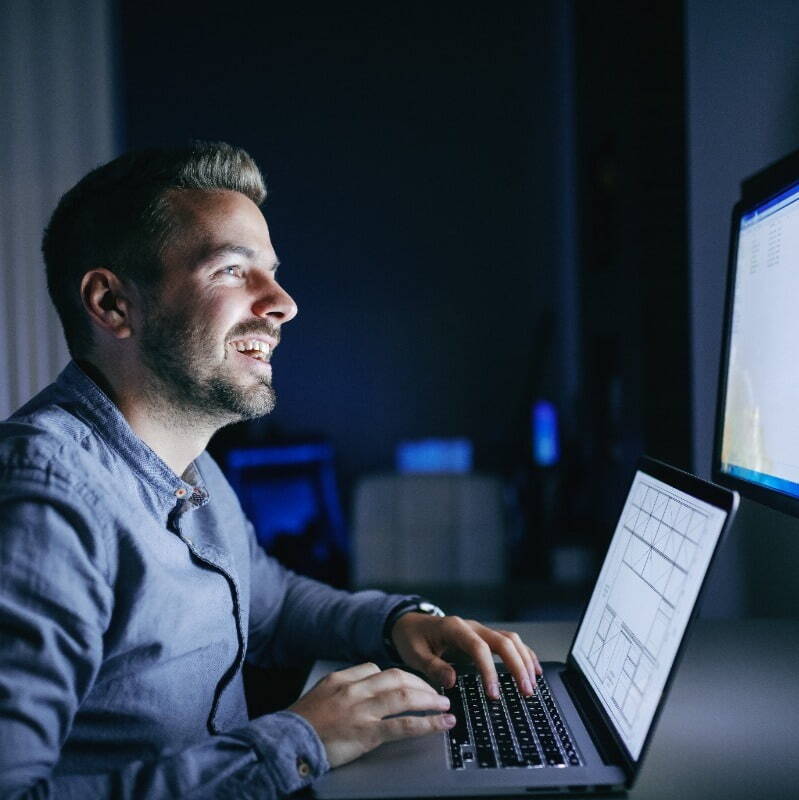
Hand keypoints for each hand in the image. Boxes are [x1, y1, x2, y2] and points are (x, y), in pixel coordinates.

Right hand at [289, 662, 454, 767]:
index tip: (410, 683)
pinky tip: (441, 723)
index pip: (376, 668)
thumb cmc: (300, 724)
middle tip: (434, 692)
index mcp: (342, 679)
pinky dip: (427, 723)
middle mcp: (354, 689)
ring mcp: (362, 710)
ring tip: (444, 704)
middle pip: (397, 677)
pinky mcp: (367, 732)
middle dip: (420, 683)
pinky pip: (404, 724)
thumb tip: (361, 689)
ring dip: (430, 699)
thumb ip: (341, 689)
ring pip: (405, 696)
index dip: (398, 676)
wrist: (285, 742)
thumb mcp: (319, 695)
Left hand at [390, 613, 541, 699]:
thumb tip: (452, 681)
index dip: (489, 671)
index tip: (493, 694)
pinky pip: (509, 642)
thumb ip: (432, 667)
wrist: (409, 624)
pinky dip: (523, 654)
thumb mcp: (414, 654)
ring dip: (524, 661)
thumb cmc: (412, 638)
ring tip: (531, 685)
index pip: (479, 648)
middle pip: (503, 641)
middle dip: (517, 666)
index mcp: (454, 628)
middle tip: (525, 692)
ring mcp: (479, 630)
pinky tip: (533, 669)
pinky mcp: (483, 637)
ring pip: (510, 640)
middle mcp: (471, 627)